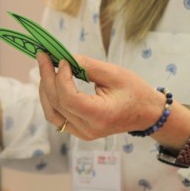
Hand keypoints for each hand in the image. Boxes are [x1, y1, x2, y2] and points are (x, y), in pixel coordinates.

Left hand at [37, 54, 167, 139]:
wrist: (146, 113)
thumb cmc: (134, 92)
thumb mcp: (115, 74)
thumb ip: (88, 66)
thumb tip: (65, 58)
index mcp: (101, 116)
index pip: (69, 99)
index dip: (60, 78)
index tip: (62, 60)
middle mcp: (88, 129)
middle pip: (56, 104)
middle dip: (46, 78)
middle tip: (43, 57)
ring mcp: (82, 133)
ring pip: (51, 113)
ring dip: (45, 89)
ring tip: (45, 67)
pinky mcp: (78, 132)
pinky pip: (56, 117)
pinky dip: (50, 99)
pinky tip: (51, 82)